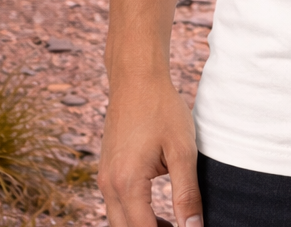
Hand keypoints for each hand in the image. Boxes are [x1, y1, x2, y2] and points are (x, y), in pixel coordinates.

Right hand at [98, 77, 202, 226]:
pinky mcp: (105, 171)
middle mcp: (109, 186)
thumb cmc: (162, 108)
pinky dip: (134, 216)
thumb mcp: (182, 150)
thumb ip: (187, 193)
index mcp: (127, 183)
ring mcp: (104, 179)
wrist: (136, 78)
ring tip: (172, 225)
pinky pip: (116, 206)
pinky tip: (157, 212)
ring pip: (119, 222)